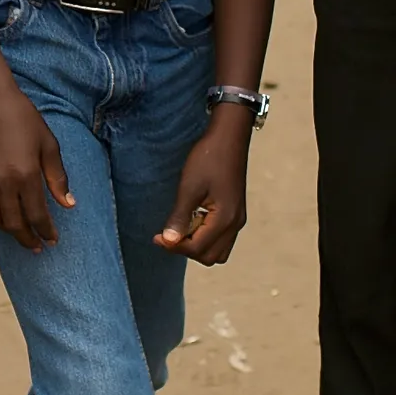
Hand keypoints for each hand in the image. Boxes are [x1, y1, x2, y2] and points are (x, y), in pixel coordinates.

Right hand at [0, 67, 72, 251]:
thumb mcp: (48, 144)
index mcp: (26, 175)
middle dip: (27, 239)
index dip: (46, 232)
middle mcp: (2, 183)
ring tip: (19, 231)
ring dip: (8, 230)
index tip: (52, 240)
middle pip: (14, 224)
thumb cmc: (22, 117)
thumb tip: (68, 204)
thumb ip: (57, 177)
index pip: (37, 216)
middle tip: (37, 246)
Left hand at [157, 117, 253, 265]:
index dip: (174, 247)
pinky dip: (206, 236)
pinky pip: (222, 238)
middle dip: (187, 249)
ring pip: (218, 251)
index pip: (197, 249)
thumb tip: (169, 241)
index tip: (157, 237)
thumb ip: (180, 217)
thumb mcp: (189, 187)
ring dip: (197, 245)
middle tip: (169, 233)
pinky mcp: (236, 213)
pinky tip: (193, 218)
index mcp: (225, 219)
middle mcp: (235, 224)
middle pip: (209, 257)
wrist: (229, 137)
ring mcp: (238, 219)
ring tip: (182, 225)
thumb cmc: (208, 158)